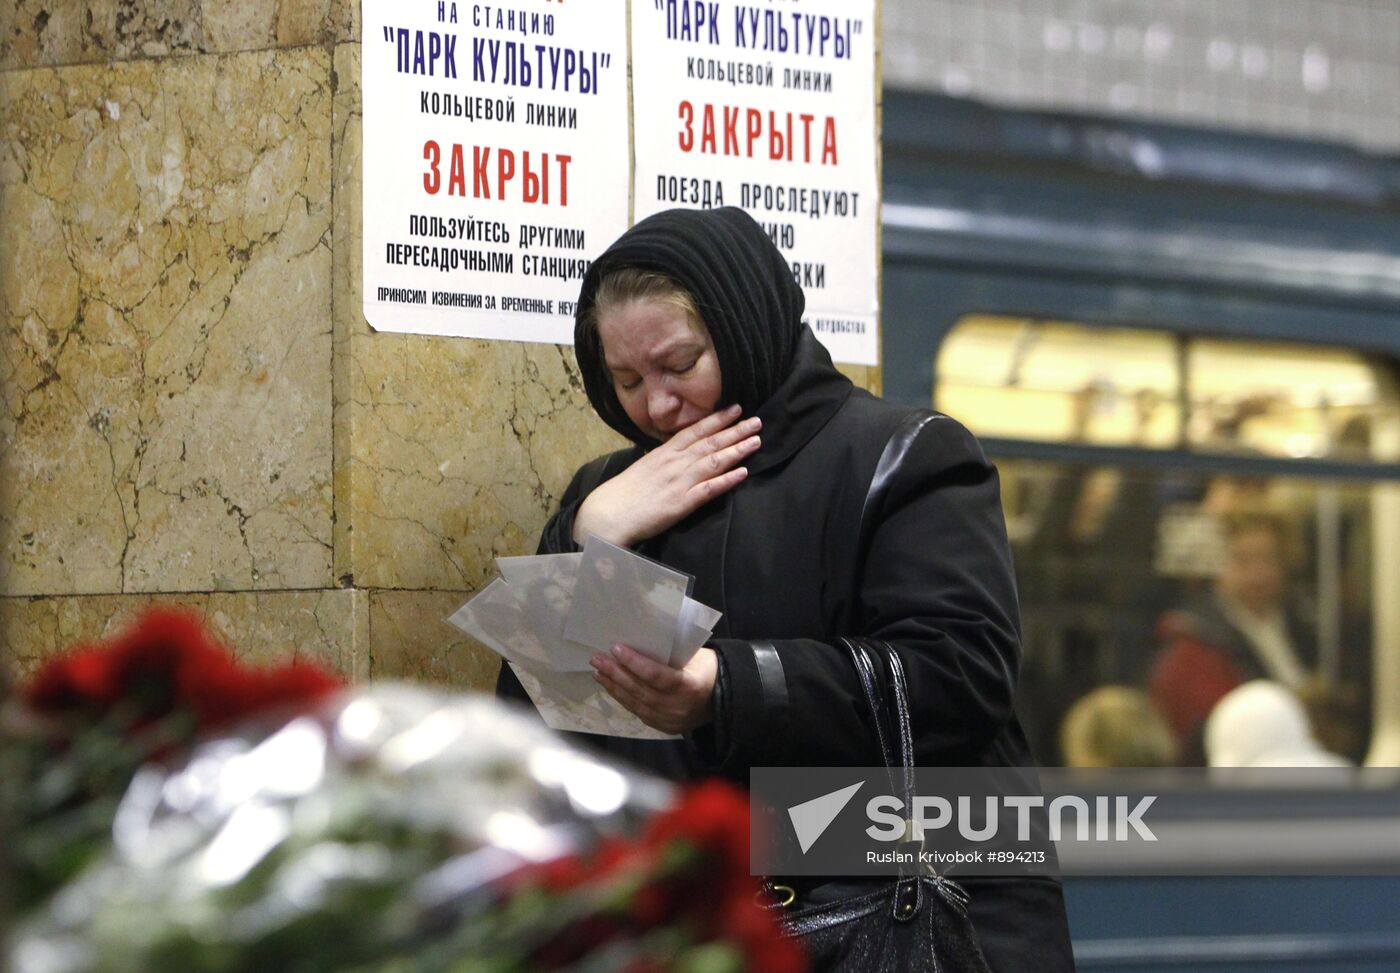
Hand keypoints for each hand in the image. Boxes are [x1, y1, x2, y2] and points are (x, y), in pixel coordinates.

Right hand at [572, 404, 760, 547]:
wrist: (611, 512)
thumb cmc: (627, 491)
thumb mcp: (646, 465)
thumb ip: (666, 457)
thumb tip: (681, 449)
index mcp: (665, 452)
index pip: (695, 431)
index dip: (717, 419)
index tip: (736, 409)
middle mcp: (675, 463)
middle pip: (710, 443)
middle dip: (735, 431)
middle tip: (757, 421)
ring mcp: (680, 482)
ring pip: (713, 462)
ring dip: (736, 450)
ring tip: (756, 441)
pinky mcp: (682, 503)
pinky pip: (709, 490)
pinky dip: (727, 481)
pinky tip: (743, 473)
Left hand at [591, 645, 717, 733]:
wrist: (723, 698)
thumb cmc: (708, 669)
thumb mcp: (695, 656)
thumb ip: (670, 654)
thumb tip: (638, 642)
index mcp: (689, 686)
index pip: (656, 675)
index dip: (634, 662)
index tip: (616, 648)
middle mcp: (678, 707)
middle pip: (640, 690)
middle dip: (615, 673)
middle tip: (597, 658)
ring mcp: (670, 720)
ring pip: (635, 703)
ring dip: (614, 686)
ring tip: (598, 671)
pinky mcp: (663, 726)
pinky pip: (638, 712)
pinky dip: (622, 698)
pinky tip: (611, 686)